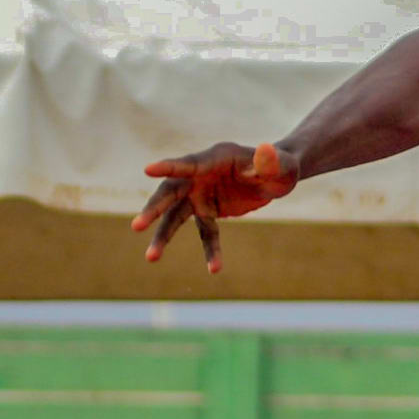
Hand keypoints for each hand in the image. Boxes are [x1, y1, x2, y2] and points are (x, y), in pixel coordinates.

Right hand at [132, 141, 296, 269]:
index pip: (189, 163)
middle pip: (172, 192)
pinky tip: (214, 269)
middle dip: (155, 208)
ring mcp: (201, 194)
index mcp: (216, 157)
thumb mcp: (281, 164)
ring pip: (176, 217)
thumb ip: (271, 161)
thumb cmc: (280, 165)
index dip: (170, 167)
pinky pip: (206, 234)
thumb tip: (266, 149)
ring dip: (163, 236)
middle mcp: (201, 175)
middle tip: (137, 226)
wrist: (278, 177)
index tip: (148, 169)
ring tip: (151, 258)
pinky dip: (210, 250)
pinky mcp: (208, 211)